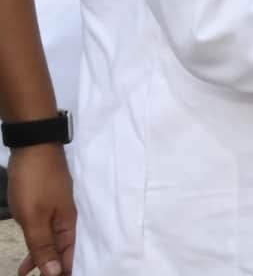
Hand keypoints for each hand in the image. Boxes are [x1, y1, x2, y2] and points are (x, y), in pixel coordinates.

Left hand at [9, 145, 74, 275]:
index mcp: (69, 225)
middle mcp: (68, 220)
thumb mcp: (33, 218)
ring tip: (25, 273)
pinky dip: (38, 243)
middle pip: (64, 251)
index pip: (70, 258)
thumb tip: (56, 273)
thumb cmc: (35, 183)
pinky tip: (29, 251)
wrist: (35, 146)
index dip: (63, 272)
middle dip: (53, 268)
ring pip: (54, 241)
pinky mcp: (49, 203)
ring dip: (42, 258)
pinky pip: (47, 231)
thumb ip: (43, 245)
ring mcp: (59, 210)